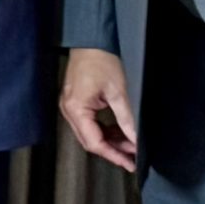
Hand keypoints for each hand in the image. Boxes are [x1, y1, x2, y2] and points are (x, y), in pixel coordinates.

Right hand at [59, 46, 137, 172]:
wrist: (91, 40)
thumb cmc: (102, 60)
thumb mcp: (118, 92)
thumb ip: (127, 119)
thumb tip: (136, 141)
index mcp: (75, 109)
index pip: (94, 142)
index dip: (113, 155)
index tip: (130, 163)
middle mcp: (68, 110)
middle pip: (89, 140)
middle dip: (112, 149)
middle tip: (132, 155)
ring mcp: (69, 106)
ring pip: (89, 133)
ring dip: (108, 140)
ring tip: (129, 143)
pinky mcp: (74, 101)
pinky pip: (87, 123)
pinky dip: (102, 129)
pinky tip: (118, 131)